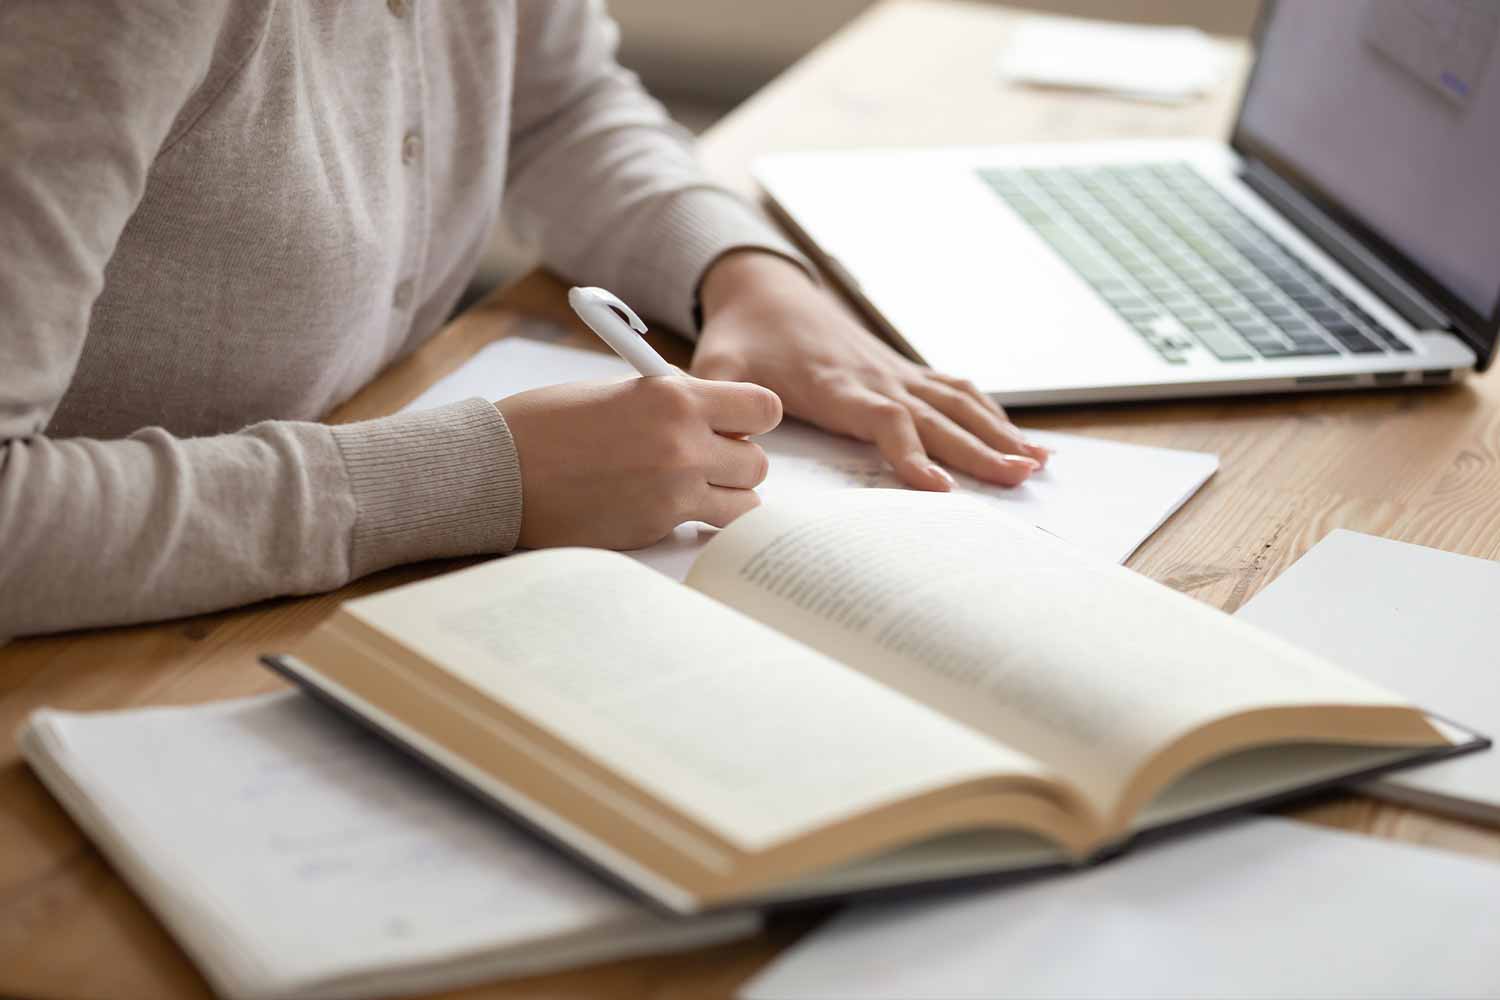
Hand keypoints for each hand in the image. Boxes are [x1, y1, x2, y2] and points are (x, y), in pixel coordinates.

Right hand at [495, 376, 780, 549]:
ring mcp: (674, 491)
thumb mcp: (617, 391)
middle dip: (738, 461)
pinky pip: (708, 527)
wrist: (497, 470)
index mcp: (674, 396)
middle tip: (708, 460)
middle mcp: (684, 443)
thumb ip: (670, 400)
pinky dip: (701, 522)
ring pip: (747, 502)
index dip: (753, 418)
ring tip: (694, 489)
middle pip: (759, 461)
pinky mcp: (656, 528)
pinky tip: (673, 511)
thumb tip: (710, 413)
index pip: (763, 408)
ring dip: (728, 496)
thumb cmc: (546, 424)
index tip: (735, 423)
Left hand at [692, 250, 1048, 490]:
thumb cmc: (742, 337)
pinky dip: (991, 414)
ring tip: (1035, 464)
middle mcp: (875, 377)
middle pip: (936, 416)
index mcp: (834, 384)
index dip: (910, 451)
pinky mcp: (902, 370)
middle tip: (1018, 478)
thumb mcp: (715, 368)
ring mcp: (894, 371)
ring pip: (957, 402)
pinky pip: (955, 390)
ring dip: (998, 432)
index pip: (882, 418)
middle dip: (979, 449)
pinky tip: (1019, 439)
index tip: (937, 487)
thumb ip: (720, 403)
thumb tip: (728, 446)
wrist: (764, 289)